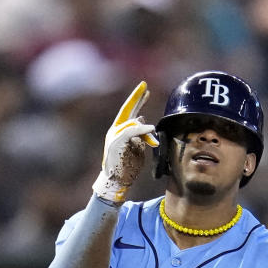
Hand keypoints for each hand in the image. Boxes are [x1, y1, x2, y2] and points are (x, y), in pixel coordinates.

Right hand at [92, 81, 158, 202]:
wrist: (116, 182)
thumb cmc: (127, 168)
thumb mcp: (137, 149)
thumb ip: (140, 136)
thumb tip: (145, 123)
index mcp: (120, 131)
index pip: (129, 112)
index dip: (137, 100)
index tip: (146, 91)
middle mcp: (115, 130)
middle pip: (127, 110)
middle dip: (136, 97)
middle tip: (145, 85)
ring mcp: (114, 136)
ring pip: (133, 123)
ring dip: (146, 132)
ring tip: (153, 143)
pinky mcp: (116, 142)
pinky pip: (131, 131)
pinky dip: (141, 130)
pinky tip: (150, 129)